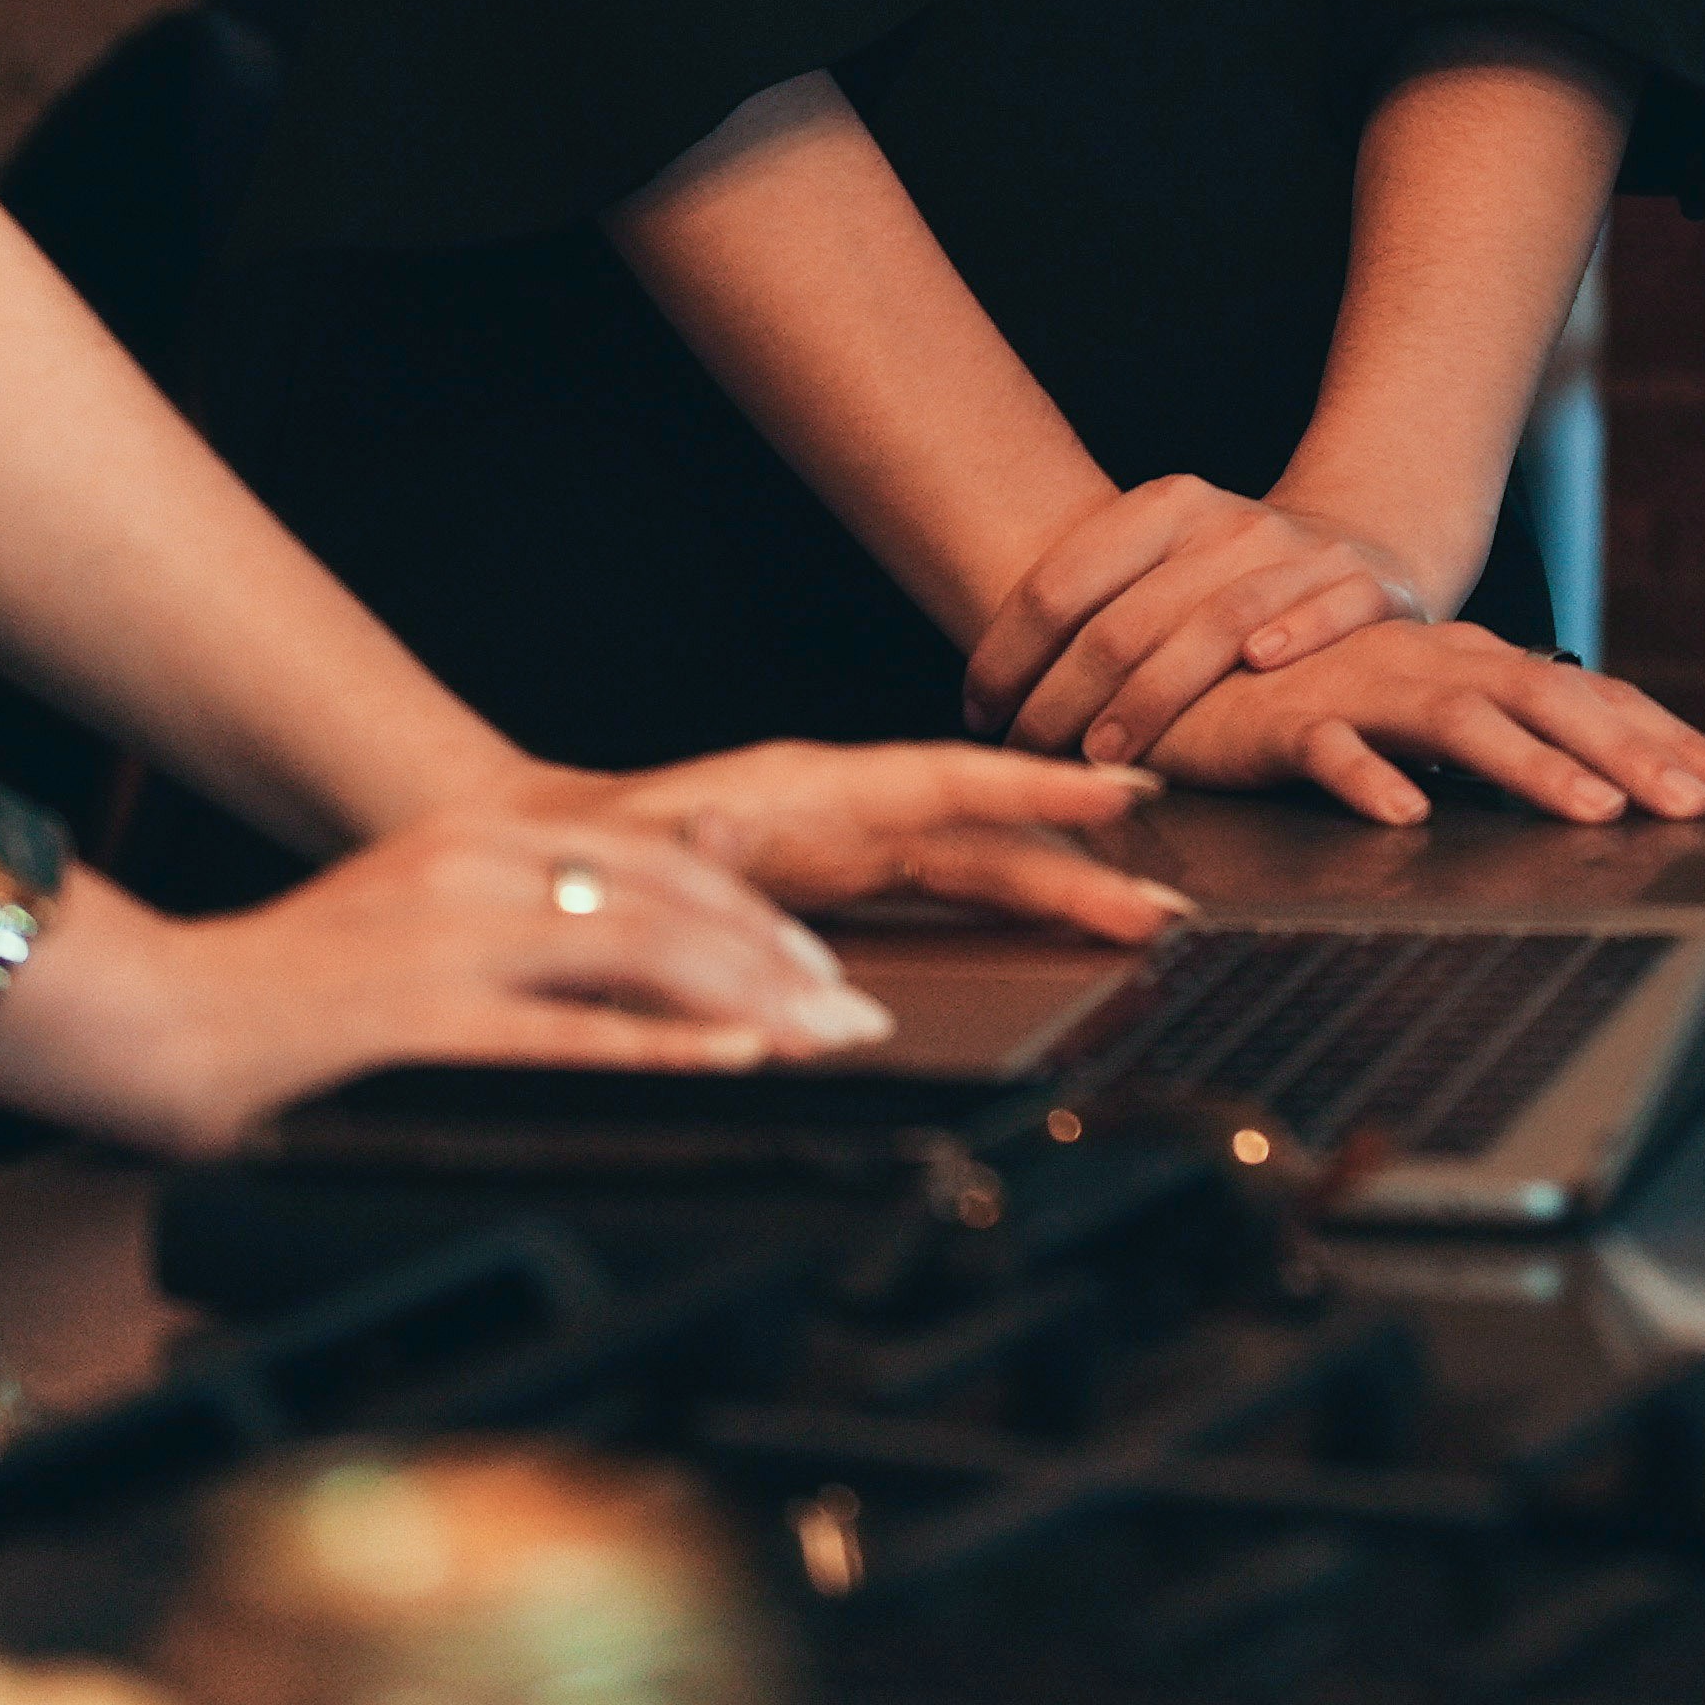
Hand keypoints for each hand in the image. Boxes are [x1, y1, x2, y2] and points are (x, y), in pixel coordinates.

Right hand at [0, 803, 898, 1157]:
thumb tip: (606, 986)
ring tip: (827, 1041)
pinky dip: (665, 1047)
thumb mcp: (402, 927)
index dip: (754, 911)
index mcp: (475, 842)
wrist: (138, 1006)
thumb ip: (500, 938)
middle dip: (783, 960)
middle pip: (675, 901)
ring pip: (643, 954)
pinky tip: (735, 1062)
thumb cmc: (267, 995)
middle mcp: (475, 871)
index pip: (657, 861)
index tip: (818, 963)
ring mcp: (448, 940)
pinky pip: (568, 1034)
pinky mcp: (416, 1016)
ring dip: (754, 1000)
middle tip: (856, 1013)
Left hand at [535, 739, 1174, 951]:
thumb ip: (690, 859)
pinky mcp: (845, 877)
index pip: (944, 781)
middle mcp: (846, 808)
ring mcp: (852, 841)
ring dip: (1060, 890)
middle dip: (1079, 862)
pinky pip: (949, 885)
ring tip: (1138, 923)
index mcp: (808, 790)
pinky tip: (1064, 922)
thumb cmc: (590, 855)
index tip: (1119, 791)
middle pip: (984, 832)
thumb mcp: (633, 861)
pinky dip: (1013, 899)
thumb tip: (732, 853)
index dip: (1036, 786)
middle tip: (1162, 907)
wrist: (543, 854)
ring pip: (979, 861)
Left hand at [962, 476, 1426, 765]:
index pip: (1061, 583)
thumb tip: (980, 697)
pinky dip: (1298, 632)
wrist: (1362, 541)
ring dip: (1155, 694)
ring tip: (1106, 755)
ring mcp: (1302, 553)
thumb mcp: (1158, 567)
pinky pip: (1332, 606)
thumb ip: (1089, 610)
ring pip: (1218, 622)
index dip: (1007, 656)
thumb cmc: (1226, 582)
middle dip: (1063, 700)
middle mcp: (1231, 523)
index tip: (979, 715)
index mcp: (1166, 505)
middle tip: (1027, 756)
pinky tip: (1259, 664)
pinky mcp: (1369, 585)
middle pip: (1128, 619)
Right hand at [1126, 605, 1704, 832]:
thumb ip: (1509, 740)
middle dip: (1634, 754)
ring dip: (1531, 767)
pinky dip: (1369, 781)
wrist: (1195, 660)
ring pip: (1462, 722)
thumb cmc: (1327, 698)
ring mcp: (1368, 687)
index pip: (1597, 699)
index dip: (1670, 740)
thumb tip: (1606, 782)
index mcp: (1482, 667)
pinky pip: (1332, 750)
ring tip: (1592, 812)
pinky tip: (1404, 816)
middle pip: (1554, 701)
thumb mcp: (1433, 716)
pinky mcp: (1288, 721)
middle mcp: (1441, 665)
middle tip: (1698, 807)